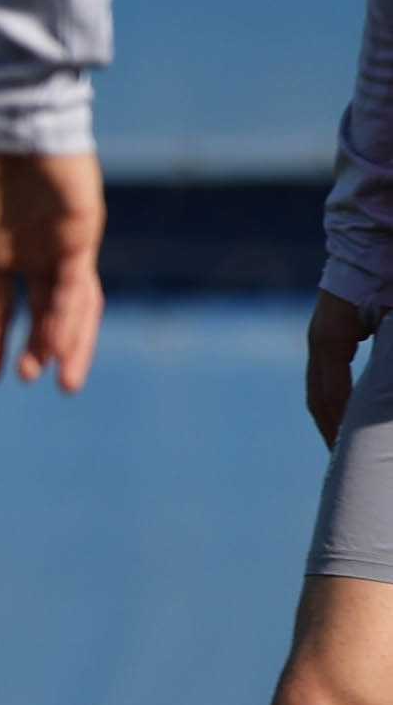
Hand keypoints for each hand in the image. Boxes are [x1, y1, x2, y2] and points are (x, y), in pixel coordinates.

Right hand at [0, 140, 104, 392]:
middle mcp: (32, 251)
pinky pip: (80, 285)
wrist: (6, 115)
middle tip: (29, 379)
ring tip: (58, 378)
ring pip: (70, 305)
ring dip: (63, 341)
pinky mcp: (82, 232)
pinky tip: (60, 342)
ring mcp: (60, 243)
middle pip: (41, 311)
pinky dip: (71, 316)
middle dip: (36, 347)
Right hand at [313, 289, 376, 446]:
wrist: (365, 243)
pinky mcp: (331, 337)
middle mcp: (321, 342)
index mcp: (331, 340)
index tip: (349, 451)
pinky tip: (345, 416)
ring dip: (329, 418)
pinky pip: (325, 379)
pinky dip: (333, 402)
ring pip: (318, 390)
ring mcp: (323, 339)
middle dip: (330, 430)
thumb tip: (389, 379)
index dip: (341, 424)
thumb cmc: (384, 275)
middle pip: (318, 397)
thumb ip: (388, 351)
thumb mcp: (390, 317)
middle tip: (342, 461)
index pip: (332, 393)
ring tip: (340, 447)